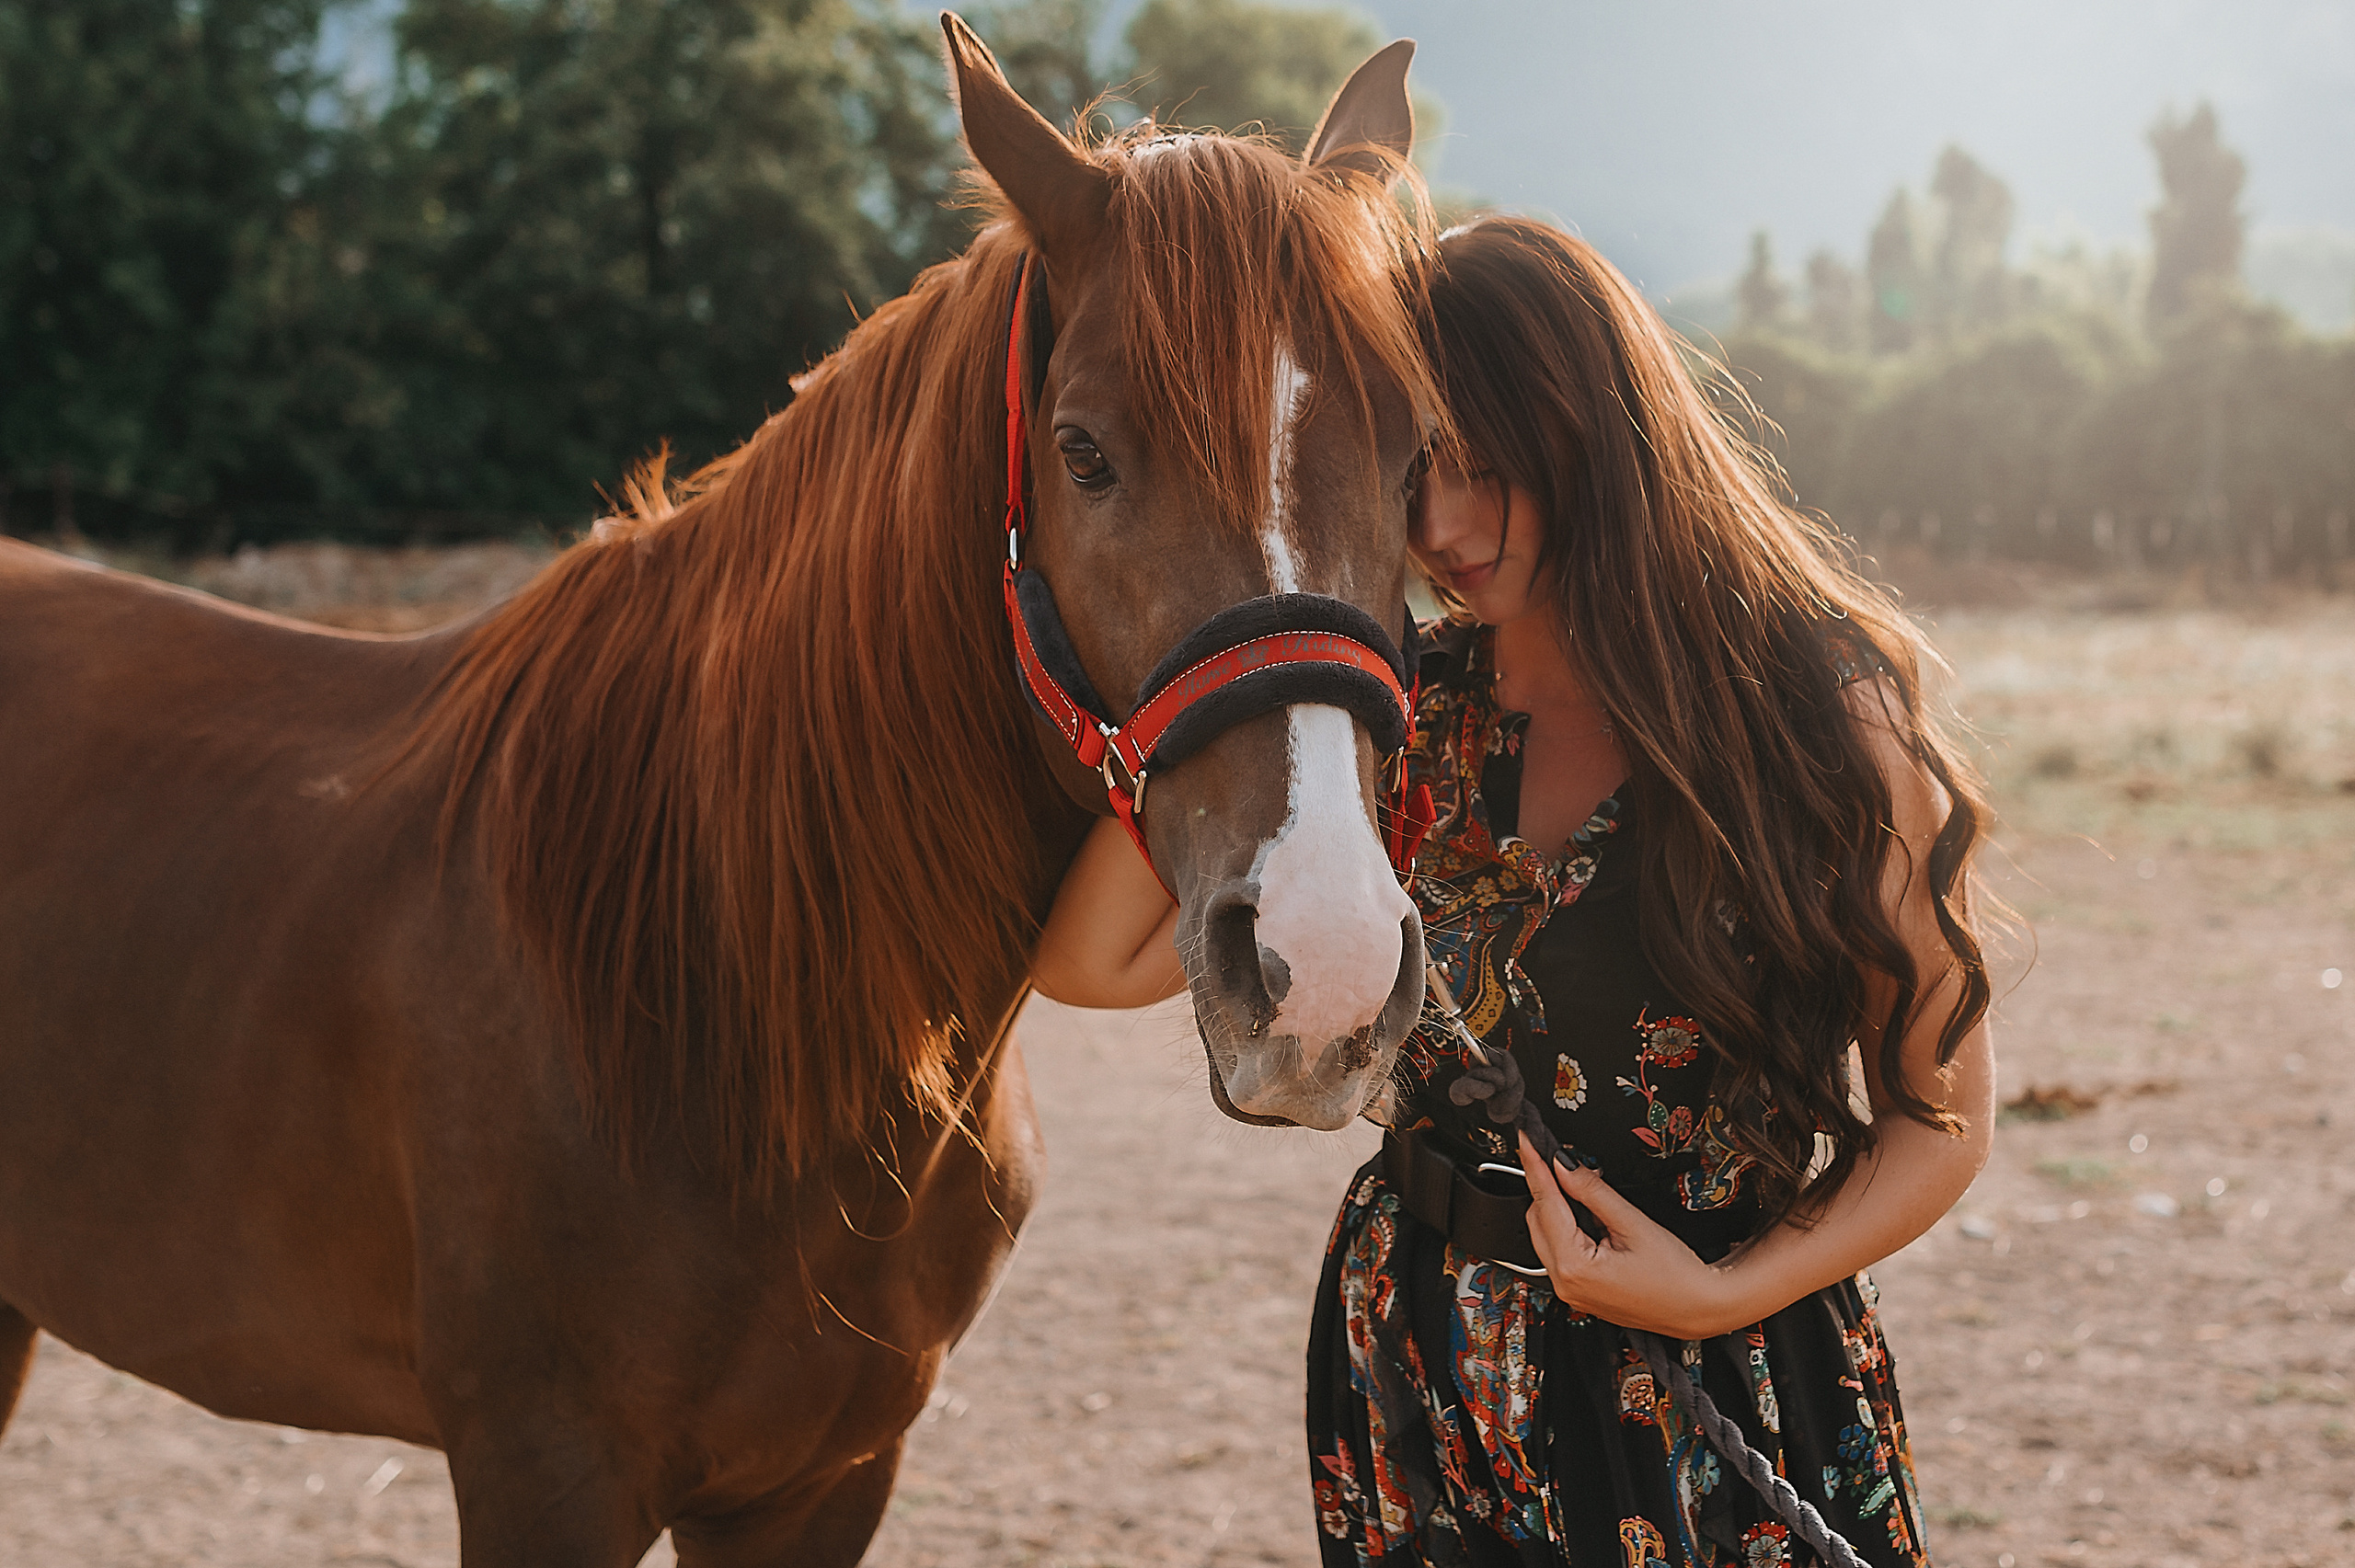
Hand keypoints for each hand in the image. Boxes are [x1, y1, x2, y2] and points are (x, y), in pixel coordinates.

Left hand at [1517, 1132, 1746, 1339]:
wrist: (1698, 1308)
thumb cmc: (1676, 1275)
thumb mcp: (1632, 1222)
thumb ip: (1592, 1191)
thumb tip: (1563, 1165)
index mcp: (1574, 1266)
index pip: (1545, 1203)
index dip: (1535, 1166)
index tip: (1527, 1141)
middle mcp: (1564, 1283)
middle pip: (1538, 1219)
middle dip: (1546, 1187)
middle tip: (1557, 1157)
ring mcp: (1570, 1291)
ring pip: (1545, 1235)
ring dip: (1556, 1208)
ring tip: (1582, 1188)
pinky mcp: (1578, 1292)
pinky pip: (1559, 1252)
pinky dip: (1566, 1229)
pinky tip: (1587, 1217)